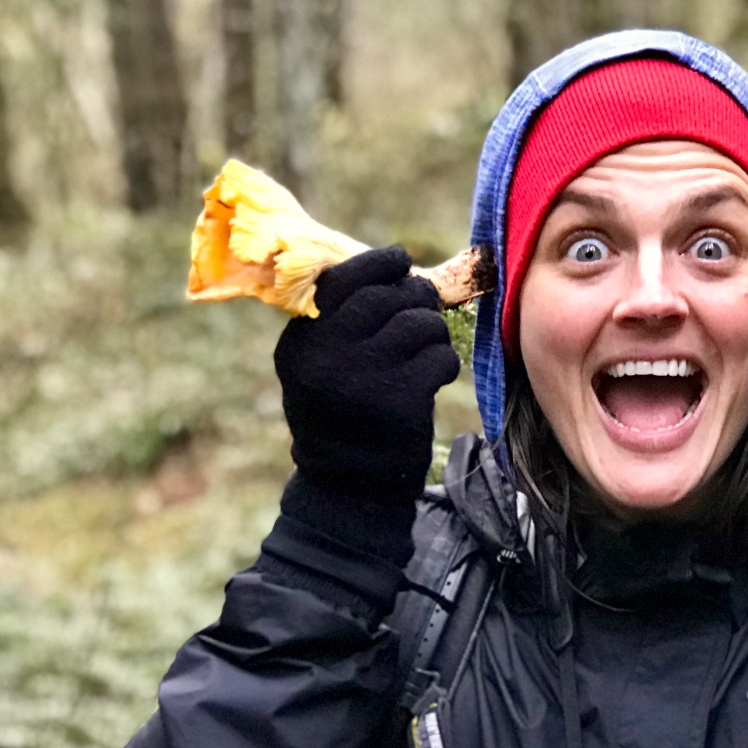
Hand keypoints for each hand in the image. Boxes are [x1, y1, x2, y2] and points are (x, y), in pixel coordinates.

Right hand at [273, 247, 457, 504]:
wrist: (349, 487)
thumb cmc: (341, 415)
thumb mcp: (319, 367)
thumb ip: (341, 321)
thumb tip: (395, 267)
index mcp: (302, 342)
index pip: (341, 280)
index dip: (378, 263)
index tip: (401, 260)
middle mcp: (327, 355)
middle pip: (386, 296)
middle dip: (416, 296)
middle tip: (425, 308)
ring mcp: (363, 376)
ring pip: (419, 323)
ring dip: (434, 331)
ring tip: (427, 349)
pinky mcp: (400, 399)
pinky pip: (439, 357)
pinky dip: (445, 362)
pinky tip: (434, 377)